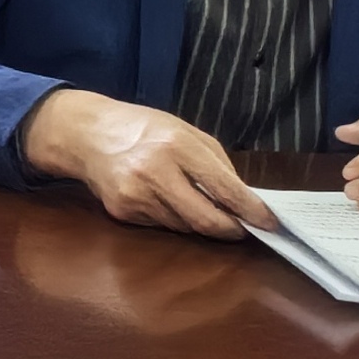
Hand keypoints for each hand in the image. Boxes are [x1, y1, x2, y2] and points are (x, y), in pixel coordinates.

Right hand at [21, 89, 276, 238]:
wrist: (87, 134)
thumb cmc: (144, 128)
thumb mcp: (186, 131)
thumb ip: (217, 164)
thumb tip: (244, 200)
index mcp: (177, 145)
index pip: (225, 188)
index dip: (252, 210)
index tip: (270, 223)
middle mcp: (155, 171)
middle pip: (206, 220)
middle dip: (231, 229)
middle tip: (243, 229)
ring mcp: (135, 195)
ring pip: (185, 227)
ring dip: (199, 222)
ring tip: (194, 202)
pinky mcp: (122, 211)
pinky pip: (162, 226)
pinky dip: (173, 219)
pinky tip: (162, 198)